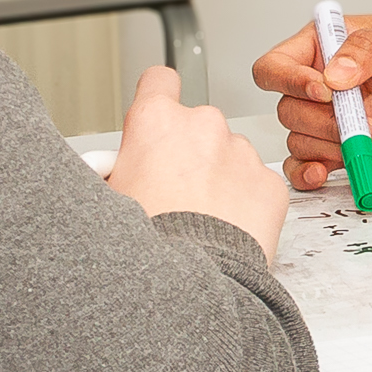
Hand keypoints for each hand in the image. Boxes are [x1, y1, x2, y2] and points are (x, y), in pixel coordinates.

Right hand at [106, 67, 290, 259]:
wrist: (188, 289)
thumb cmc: (145, 247)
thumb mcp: (103, 200)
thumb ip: (108, 172)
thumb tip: (100, 171)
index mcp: (156, 122)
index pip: (158, 81)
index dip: (156, 98)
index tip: (156, 120)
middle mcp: (203, 126)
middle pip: (196, 126)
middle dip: (188, 152)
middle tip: (173, 194)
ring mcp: (241, 153)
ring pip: (230, 156)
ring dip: (218, 178)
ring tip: (201, 222)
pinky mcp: (270, 184)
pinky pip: (256, 186)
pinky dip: (246, 204)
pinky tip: (227, 232)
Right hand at [251, 14, 371, 190]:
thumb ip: (368, 49)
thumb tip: (333, 74)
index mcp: (325, 46)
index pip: (277, 65)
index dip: (290, 81)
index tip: (325, 92)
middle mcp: (323, 84)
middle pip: (286, 108)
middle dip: (321, 121)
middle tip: (361, 120)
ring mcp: (335, 118)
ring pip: (299, 139)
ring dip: (331, 145)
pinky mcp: (350, 147)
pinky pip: (311, 164)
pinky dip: (310, 173)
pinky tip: (323, 174)